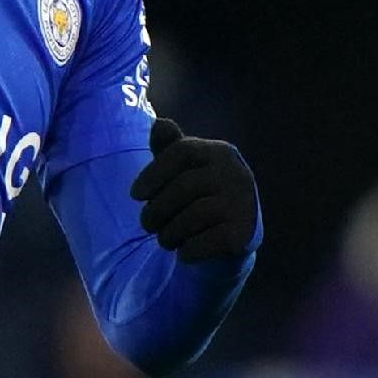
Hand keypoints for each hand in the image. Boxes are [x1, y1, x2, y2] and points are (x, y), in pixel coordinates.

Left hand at [130, 118, 257, 262]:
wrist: (236, 232)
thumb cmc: (200, 194)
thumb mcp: (184, 169)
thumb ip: (169, 147)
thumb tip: (159, 124)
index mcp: (220, 152)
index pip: (181, 152)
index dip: (153, 173)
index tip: (135, 195)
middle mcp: (236, 173)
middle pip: (183, 187)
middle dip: (156, 210)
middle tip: (147, 224)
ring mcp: (242, 203)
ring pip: (192, 217)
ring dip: (168, 234)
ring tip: (164, 239)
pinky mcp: (243, 233)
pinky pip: (204, 243)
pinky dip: (187, 251)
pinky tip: (184, 252)